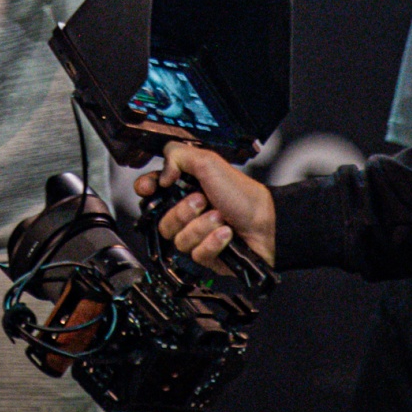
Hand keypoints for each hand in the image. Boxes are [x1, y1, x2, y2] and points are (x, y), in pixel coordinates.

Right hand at [134, 141, 276, 268]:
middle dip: (183, 211)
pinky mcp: (205, 255)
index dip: (146, 189)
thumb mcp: (209, 162)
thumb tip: (160, 174)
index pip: (152, 190)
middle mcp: (187, 213)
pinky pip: (196, 253)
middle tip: (203, 200)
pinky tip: (227, 234)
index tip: (149, 188)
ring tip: (221, 218)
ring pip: (178, 239)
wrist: (266, 224)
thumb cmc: (242, 194)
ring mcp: (195, 235)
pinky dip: (213, 242)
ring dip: (202, 226)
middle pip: (162, 219)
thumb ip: (178, 156)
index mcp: (184, 188)